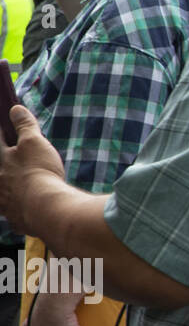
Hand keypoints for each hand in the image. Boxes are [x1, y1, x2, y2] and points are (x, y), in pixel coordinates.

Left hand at [0, 105, 65, 236]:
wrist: (46, 208)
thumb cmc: (38, 172)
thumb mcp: (33, 142)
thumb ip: (24, 126)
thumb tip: (15, 109)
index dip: (4, 133)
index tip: (7, 129)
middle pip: (1, 169)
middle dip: (7, 162)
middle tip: (17, 157)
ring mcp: (3, 201)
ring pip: (2, 192)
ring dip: (8, 187)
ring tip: (17, 184)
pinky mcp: (14, 216)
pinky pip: (11, 210)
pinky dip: (15, 207)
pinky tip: (23, 207)